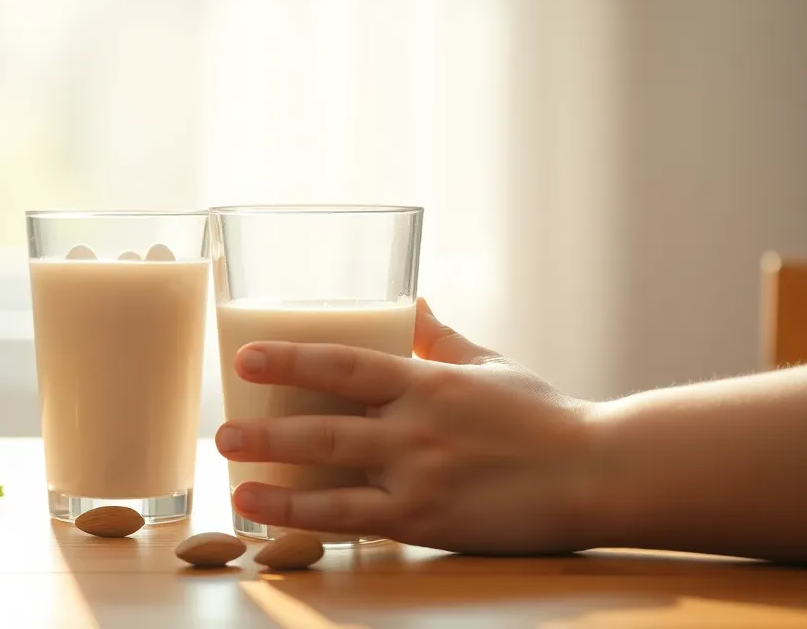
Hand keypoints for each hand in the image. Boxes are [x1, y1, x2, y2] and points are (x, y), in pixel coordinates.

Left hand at [215, 300, 601, 554]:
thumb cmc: (545, 417)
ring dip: (275, 482)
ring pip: (331, 480)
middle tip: (221, 429)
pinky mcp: (428, 522)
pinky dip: (312, 522)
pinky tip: (278, 522)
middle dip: (265, 429)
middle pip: (323, 426)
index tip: (245, 356)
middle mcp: (416, 429)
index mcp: (428, 382)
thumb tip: (410, 299)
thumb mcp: (490, 364)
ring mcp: (420, 479)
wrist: (599, 474)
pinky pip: (357, 522)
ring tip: (233, 479)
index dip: (290, 357)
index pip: (344, 363)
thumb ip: (441, 337)